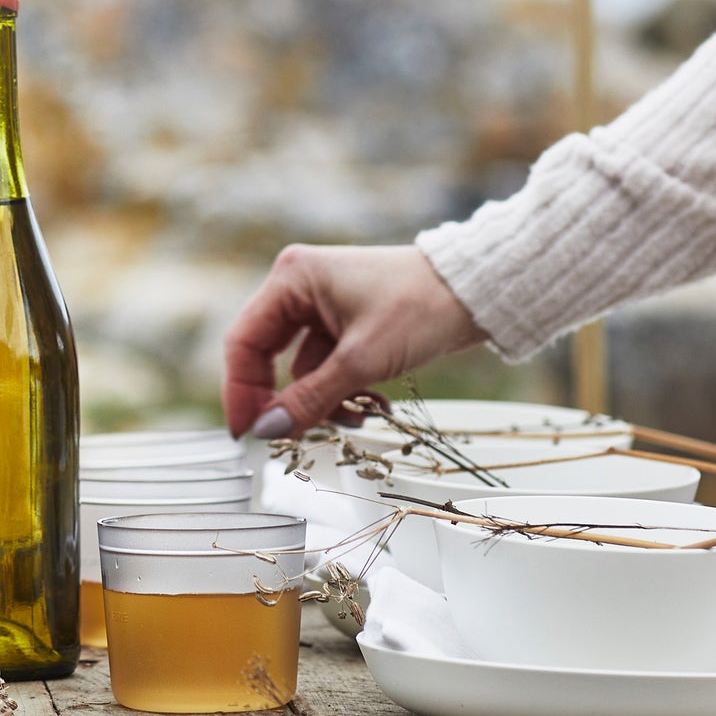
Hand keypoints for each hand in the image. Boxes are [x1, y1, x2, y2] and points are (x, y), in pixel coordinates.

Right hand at [221, 243, 484, 437]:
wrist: (474, 294)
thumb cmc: (420, 307)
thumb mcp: (361, 361)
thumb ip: (309, 398)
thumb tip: (267, 430)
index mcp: (292, 278)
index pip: (244, 341)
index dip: (241, 391)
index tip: (247, 433)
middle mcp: (299, 286)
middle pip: (266, 355)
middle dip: (286, 398)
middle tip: (289, 436)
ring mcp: (321, 303)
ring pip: (299, 367)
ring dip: (322, 399)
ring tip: (357, 415)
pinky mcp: (343, 321)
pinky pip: (324, 365)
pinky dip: (340, 389)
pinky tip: (368, 403)